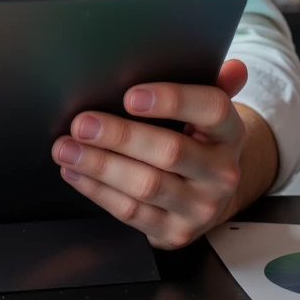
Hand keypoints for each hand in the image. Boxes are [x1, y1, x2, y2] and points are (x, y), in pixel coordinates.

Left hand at [51, 59, 252, 249]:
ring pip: (146, 185)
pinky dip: (98, 191)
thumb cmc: (197, 139)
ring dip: (100, 165)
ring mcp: (200, 207)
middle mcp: (221, 173)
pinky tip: (75, 172)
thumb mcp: (206, 112)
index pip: (211, 110)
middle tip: (81, 124)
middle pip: (170, 152)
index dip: (172, 100)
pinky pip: (131, 213)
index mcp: (230, 132)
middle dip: (120, 137)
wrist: (209, 195)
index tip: (130, 95)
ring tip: (66, 148)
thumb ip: (214, 84)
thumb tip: (233, 66)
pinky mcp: (176, 233)